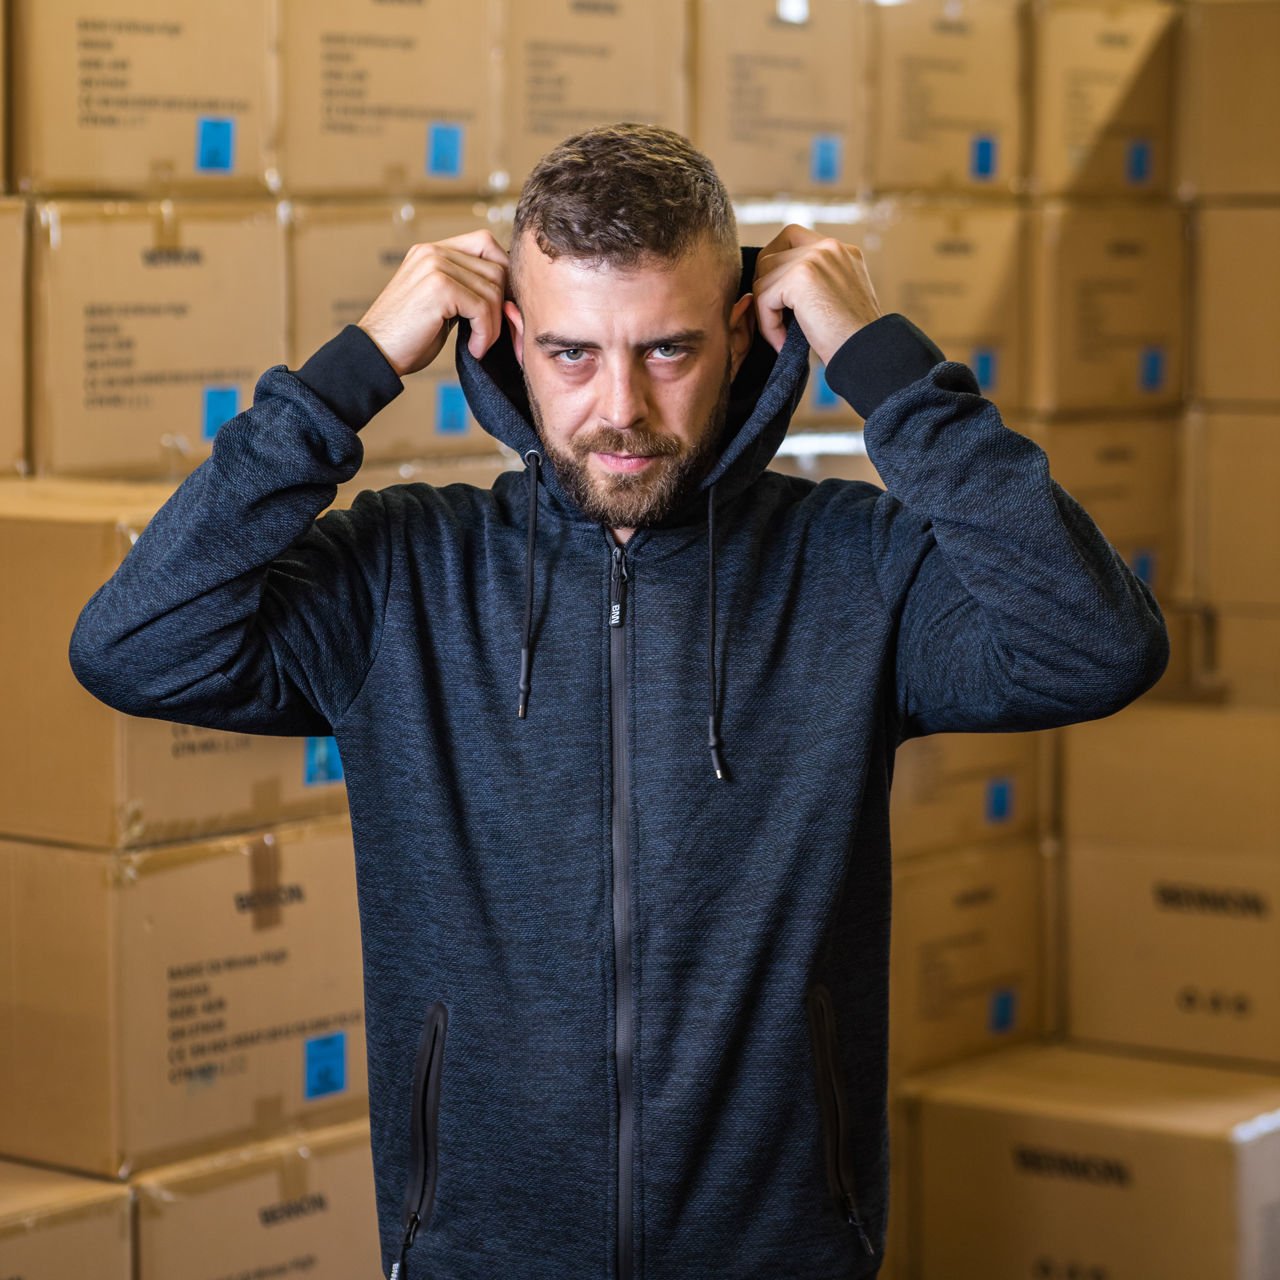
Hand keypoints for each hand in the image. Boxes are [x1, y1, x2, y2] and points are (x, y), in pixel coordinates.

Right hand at [357, 229, 509, 376]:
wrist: (376, 354)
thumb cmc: (407, 337)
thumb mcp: (440, 304)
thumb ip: (464, 289)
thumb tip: (507, 294)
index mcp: (432, 252)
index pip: (485, 243)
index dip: (502, 273)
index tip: (498, 307)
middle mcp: (433, 252)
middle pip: (496, 268)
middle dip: (500, 306)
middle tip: (488, 334)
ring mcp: (435, 266)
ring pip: (493, 290)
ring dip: (492, 326)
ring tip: (477, 345)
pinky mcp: (439, 288)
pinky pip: (483, 308)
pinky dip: (485, 334)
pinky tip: (473, 348)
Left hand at [751, 225, 882, 364]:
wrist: (869, 353)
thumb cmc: (853, 338)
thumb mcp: (838, 298)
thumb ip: (816, 282)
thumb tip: (777, 286)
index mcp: (839, 250)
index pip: (791, 239)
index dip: (775, 268)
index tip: (778, 301)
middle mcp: (829, 247)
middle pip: (771, 253)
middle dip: (764, 288)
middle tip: (772, 319)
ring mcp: (815, 257)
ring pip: (763, 277)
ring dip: (765, 311)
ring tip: (780, 337)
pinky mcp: (801, 277)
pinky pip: (763, 297)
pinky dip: (767, 324)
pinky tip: (781, 342)